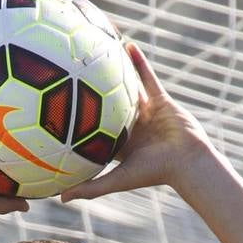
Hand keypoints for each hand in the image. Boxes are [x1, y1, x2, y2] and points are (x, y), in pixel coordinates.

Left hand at [59, 43, 212, 201]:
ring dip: (114, 69)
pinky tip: (127, 44)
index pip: (93, 129)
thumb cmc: (154, 172)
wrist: (187, 162)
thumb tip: (59, 198)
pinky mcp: (160, 99)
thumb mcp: (117, 179)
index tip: (55, 106)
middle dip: (90, 90)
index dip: (76, 118)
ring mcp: (145, 110)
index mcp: (117, 142)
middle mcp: (129, 124)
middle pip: (105, 104)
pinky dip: (138, 61)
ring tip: (97, 50)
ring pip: (126, 87)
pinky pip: (147, 76)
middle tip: (69, 71)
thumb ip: (90, 188)